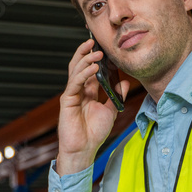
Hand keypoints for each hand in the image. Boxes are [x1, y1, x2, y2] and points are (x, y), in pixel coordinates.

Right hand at [55, 39, 129, 175]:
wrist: (84, 149)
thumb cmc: (94, 133)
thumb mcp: (110, 110)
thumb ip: (116, 95)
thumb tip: (124, 81)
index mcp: (87, 91)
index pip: (90, 69)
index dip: (95, 58)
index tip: (104, 48)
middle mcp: (78, 90)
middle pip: (79, 66)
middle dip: (86, 53)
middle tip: (95, 42)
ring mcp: (72, 94)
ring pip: (75, 71)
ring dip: (85, 60)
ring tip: (96, 53)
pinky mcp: (67, 100)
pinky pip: (75, 83)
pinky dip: (83, 74)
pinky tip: (93, 68)